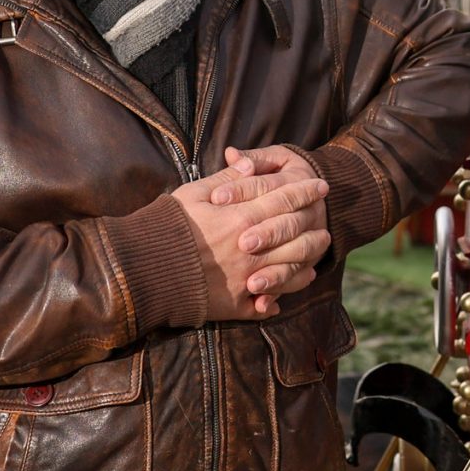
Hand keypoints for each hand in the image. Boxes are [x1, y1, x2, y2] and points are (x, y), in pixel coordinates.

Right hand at [171, 153, 330, 317]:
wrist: (142, 270)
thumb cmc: (167, 226)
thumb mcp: (194, 194)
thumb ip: (227, 179)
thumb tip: (250, 165)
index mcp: (242, 219)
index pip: (285, 200)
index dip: (306, 191)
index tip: (321, 185)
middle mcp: (251, 251)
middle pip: (297, 238)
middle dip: (315, 227)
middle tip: (327, 221)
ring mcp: (245, 280)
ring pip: (290, 270)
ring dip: (308, 261)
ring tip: (317, 253)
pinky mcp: (235, 305)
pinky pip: (267, 303)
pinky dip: (280, 297)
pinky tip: (287, 292)